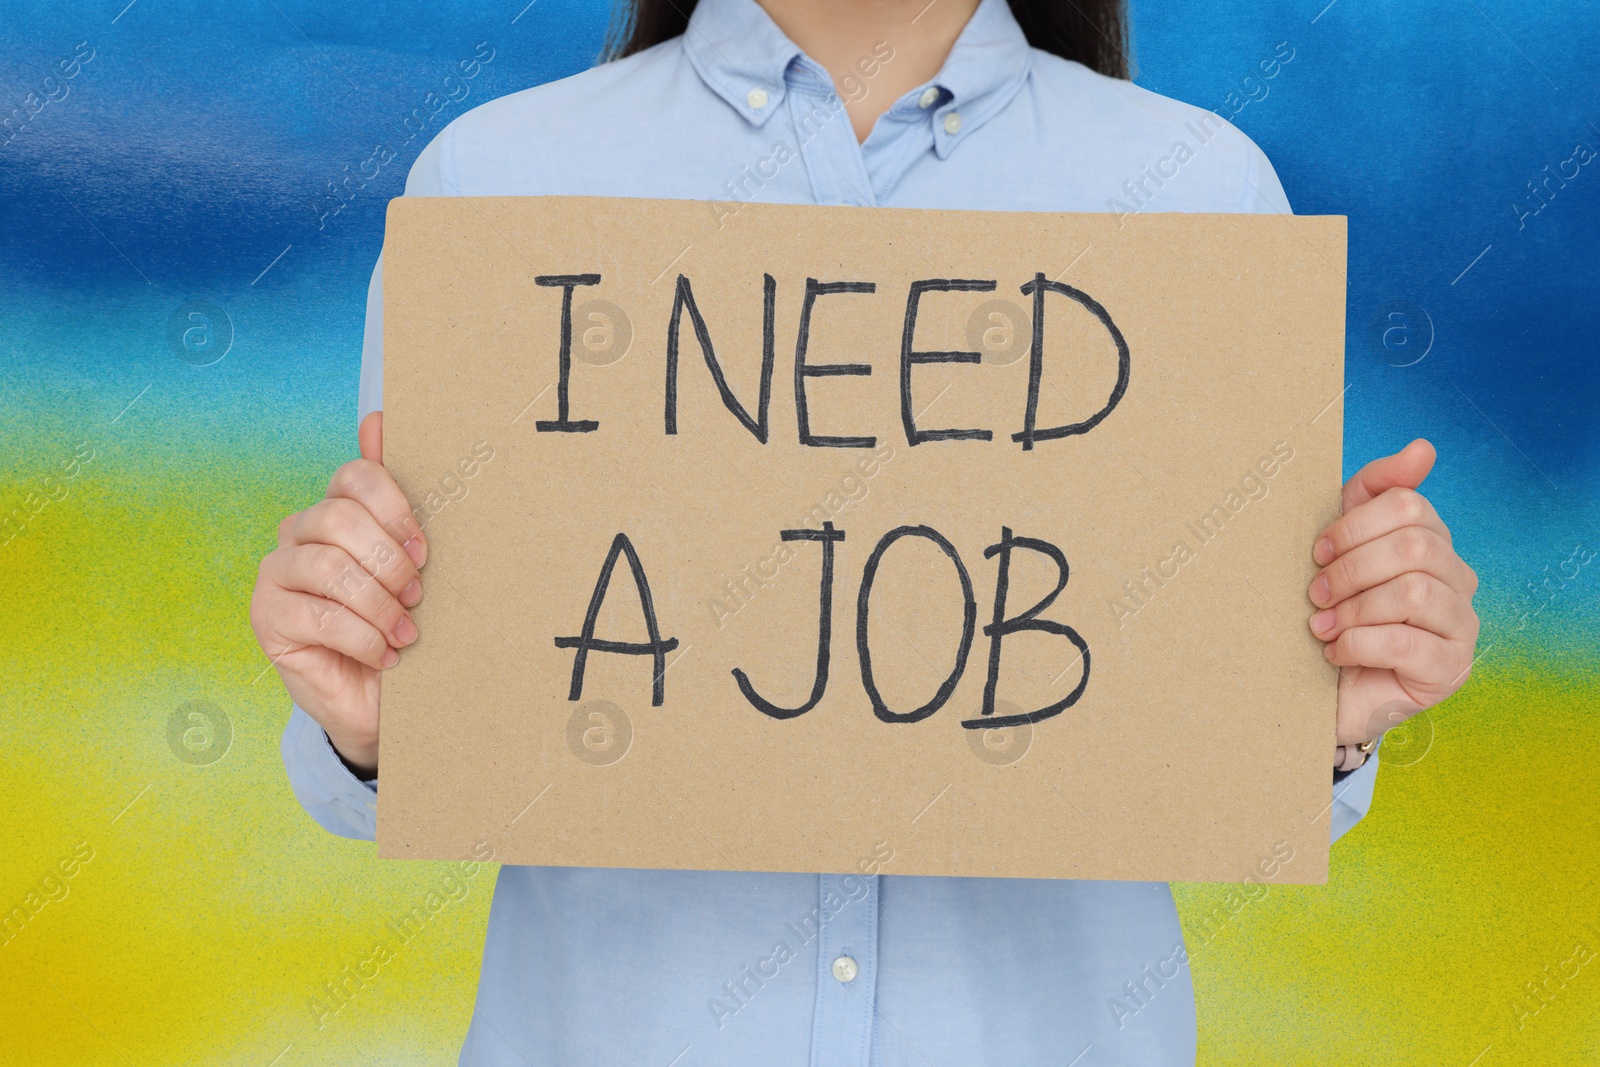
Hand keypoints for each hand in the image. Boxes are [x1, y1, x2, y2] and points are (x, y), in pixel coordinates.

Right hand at [249, 412, 423, 773]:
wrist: (381, 696)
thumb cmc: (398, 621)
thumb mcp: (411, 561)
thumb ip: (396, 496)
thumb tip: (379, 416)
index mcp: (334, 510)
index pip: (355, 478)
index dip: (395, 510)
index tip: (425, 550)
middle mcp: (297, 534)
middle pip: (339, 519)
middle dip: (388, 561)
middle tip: (415, 596)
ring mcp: (275, 575)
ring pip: (329, 567)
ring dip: (378, 604)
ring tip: (403, 632)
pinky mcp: (267, 618)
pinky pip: (320, 616)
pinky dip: (364, 638)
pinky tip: (384, 655)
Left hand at [1308, 439, 1478, 758]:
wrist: (1317, 688)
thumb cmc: (1328, 611)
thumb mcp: (1338, 544)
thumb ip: (1371, 493)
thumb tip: (1425, 448)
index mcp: (1433, 543)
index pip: (1409, 505)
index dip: (1354, 525)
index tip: (1317, 551)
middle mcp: (1458, 580)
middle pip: (1415, 546)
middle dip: (1351, 568)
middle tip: (1315, 593)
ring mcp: (1461, 627)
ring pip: (1414, 591)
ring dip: (1353, 608)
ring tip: (1322, 626)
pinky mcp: (1449, 670)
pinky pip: (1406, 642)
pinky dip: (1358, 644)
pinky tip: (1336, 652)